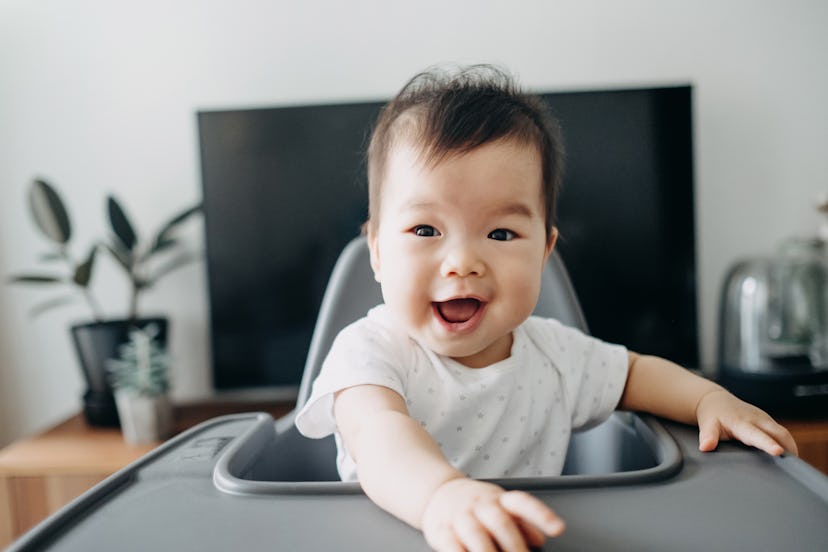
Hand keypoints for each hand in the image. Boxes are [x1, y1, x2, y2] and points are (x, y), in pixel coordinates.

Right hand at [421, 477, 564, 551]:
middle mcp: (480, 505)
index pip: (522, 503)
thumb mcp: (501, 505)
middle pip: (501, 522)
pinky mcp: (442, 532)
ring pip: (476, 535)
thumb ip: (522, 522)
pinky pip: (452, 546)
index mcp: (499, 499)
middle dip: (515, 546)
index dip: (541, 515)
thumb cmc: (476, 505)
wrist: (437, 493)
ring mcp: (460, 517)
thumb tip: (540, 539)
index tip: (558, 529)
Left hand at [695, 389, 797, 456]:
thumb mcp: (707, 425)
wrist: (716, 401)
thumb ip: (708, 436)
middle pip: (779, 433)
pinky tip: (789, 456)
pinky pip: (781, 432)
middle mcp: (756, 419)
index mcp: (741, 422)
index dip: (768, 444)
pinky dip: (787, 443)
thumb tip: (705, 447)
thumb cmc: (712, 415)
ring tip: (794, 466)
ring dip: (790, 447)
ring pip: (783, 433)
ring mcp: (764, 418)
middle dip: (789, 448)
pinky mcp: (767, 421)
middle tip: (794, 468)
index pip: (757, 434)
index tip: (778, 452)